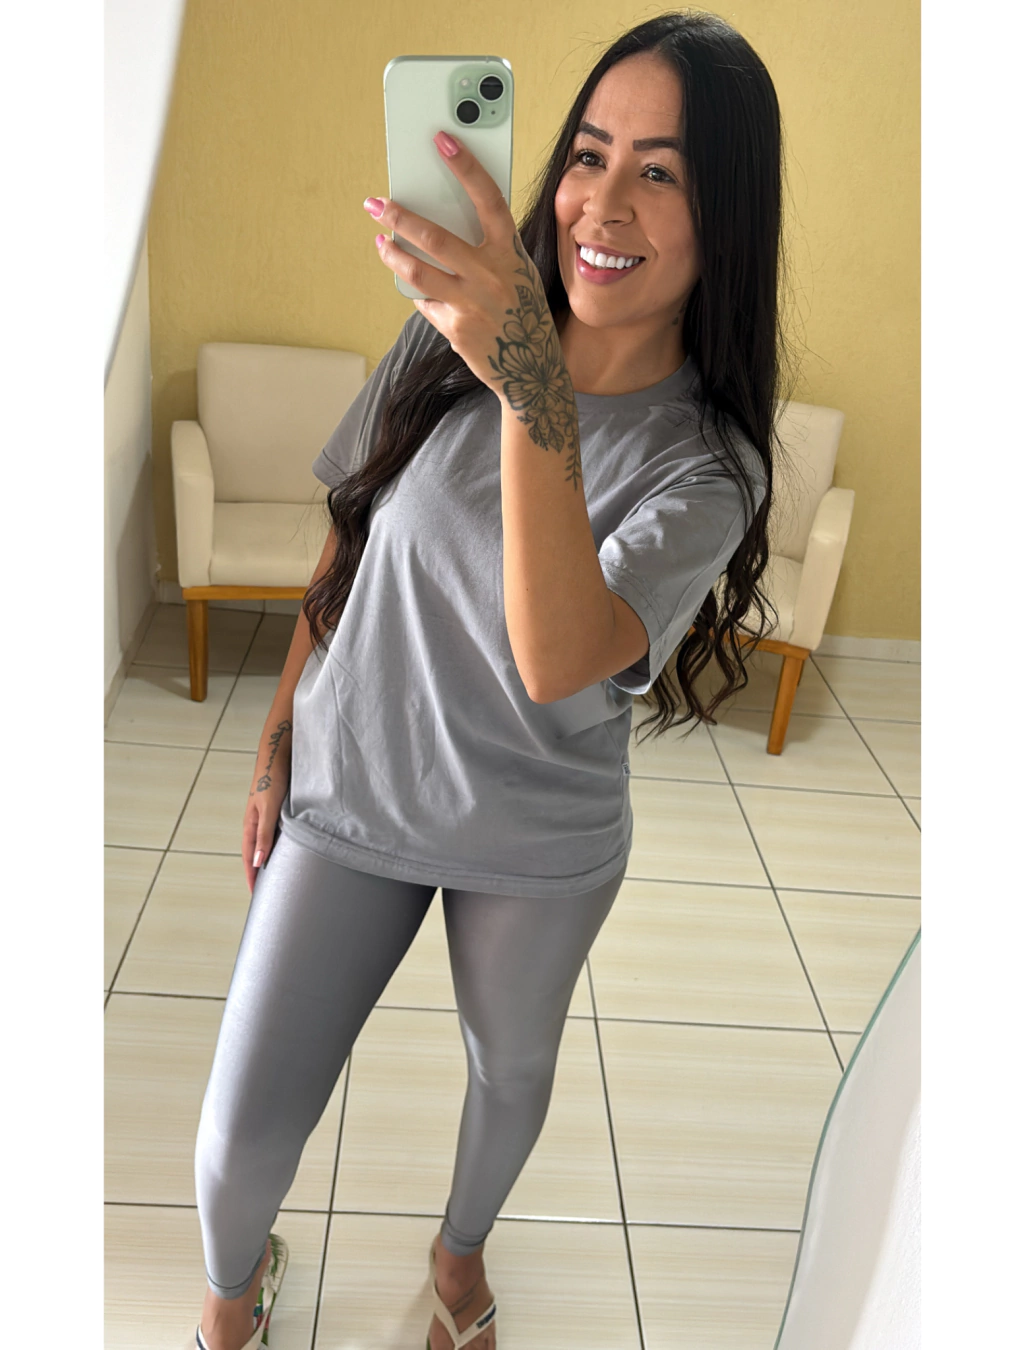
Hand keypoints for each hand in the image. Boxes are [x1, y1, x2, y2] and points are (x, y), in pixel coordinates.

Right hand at [242, 746, 289, 894]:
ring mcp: (267, 816)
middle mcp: (257, 822)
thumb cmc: (271, 778)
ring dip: (269, 858)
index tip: (255, 894)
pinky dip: (279, 845)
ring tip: (277, 874)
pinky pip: (276, 833)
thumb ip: (264, 834)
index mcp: (251, 824)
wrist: (278, 753)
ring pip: (267, 843)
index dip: (252, 876)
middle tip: (267, 890)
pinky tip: (289, 849)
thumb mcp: (268, 809)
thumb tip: (259, 861)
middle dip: (259, 871)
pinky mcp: (278, 809)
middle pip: (257, 853)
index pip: (250, 857)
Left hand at [364, 131, 574, 450]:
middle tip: (376, 203)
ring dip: (392, 254)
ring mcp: (471, 305)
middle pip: (434, 237)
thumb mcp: (518, 273)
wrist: (532, 371)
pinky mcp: (455, 330)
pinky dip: (417, 291)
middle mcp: (491, 277)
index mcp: (510, 254)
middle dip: (400, 216)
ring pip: (416, 271)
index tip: (442, 140)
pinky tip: (410, 282)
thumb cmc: (522, 312)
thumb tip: (445, 219)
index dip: (467, 167)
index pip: (488, 199)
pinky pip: (425, 301)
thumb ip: (490, 248)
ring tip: (381, 241)